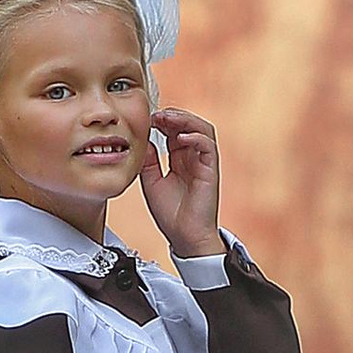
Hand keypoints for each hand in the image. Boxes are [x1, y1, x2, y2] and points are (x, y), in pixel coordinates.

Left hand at [139, 100, 221, 258]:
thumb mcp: (151, 181)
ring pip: (202, 129)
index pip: (174, 130)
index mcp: (179, 158)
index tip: (148, 119)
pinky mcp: (210, 170)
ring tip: (169, 119)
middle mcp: (193, 157)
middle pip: (189, 124)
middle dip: (174, 115)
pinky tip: (180, 138)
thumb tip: (142, 139)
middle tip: (157, 115)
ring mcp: (203, 162)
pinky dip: (196, 138)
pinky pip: (208, 146)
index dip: (163, 120)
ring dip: (186, 120)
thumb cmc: (170, 213)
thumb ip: (148, 160)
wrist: (184, 237)